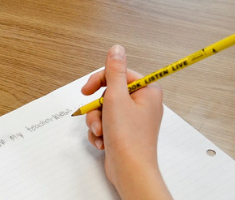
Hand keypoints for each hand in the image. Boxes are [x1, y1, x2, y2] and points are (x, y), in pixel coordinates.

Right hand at [81, 45, 171, 199]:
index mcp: (147, 91)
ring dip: (97, 122)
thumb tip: (116, 50)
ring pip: (104, 110)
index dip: (100, 81)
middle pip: (109, 94)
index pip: (119, 74)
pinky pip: (105, 124)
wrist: (129, 169)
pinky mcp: (125, 132)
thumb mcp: (116, 98)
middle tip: (100, 118)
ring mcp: (133, 120)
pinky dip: (100, 132)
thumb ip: (113, 72)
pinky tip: (103, 141)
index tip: (87, 90)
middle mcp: (142, 104)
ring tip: (101, 133)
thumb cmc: (128, 138)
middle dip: (98, 109)